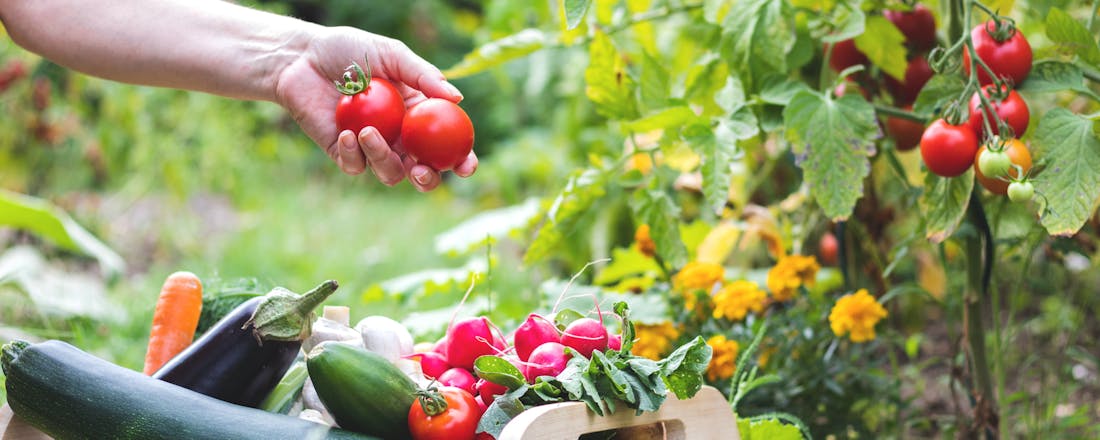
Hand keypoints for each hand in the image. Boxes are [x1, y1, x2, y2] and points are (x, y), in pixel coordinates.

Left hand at [273, 26, 477, 190]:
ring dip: (383, 159)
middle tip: (420, 170)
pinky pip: (356, 167)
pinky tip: (348, 133)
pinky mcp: (343, 152)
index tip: (466, 166)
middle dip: (428, 180)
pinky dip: (354, 154)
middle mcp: (399, 137)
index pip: (447, 144)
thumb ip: (424, 76)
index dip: (462, 159)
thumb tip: (458, 98)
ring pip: (390, 174)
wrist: (303, 58)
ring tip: (367, 132)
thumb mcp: (392, 55)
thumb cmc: (350, 50)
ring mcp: (372, 147)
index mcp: (418, 116)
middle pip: (423, 172)